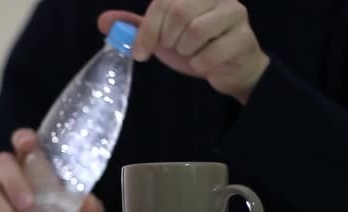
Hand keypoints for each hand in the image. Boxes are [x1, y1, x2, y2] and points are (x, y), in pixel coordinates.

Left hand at [98, 0, 269, 103]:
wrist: (229, 70)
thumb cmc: (196, 48)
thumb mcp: (162, 36)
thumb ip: (137, 27)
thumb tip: (103, 21)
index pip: (163, 2)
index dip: (147, 29)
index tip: (141, 52)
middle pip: (179, 12)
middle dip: (167, 39)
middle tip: (172, 50)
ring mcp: (236, 15)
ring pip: (195, 32)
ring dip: (186, 52)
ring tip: (192, 54)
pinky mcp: (244, 39)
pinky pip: (210, 54)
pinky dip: (201, 65)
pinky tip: (207, 63)